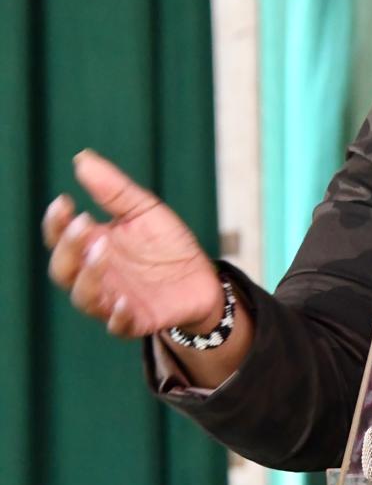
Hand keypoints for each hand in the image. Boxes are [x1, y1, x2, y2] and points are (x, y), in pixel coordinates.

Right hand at [43, 149, 222, 338]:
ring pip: (85, 298)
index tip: (64, 201)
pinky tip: (124, 302)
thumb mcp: (145, 211)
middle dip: (68, 248)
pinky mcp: (137, 320)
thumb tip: (82, 158)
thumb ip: (114, 189)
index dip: (55, 222)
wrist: (202, 278)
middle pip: (64, 269)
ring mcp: (113, 300)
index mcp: (92, 247)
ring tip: (102, 250)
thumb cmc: (166, 244)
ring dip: (89, 277)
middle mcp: (96, 276)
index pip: (60, 237)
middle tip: (82, 224)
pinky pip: (119, 325)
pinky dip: (118, 316)